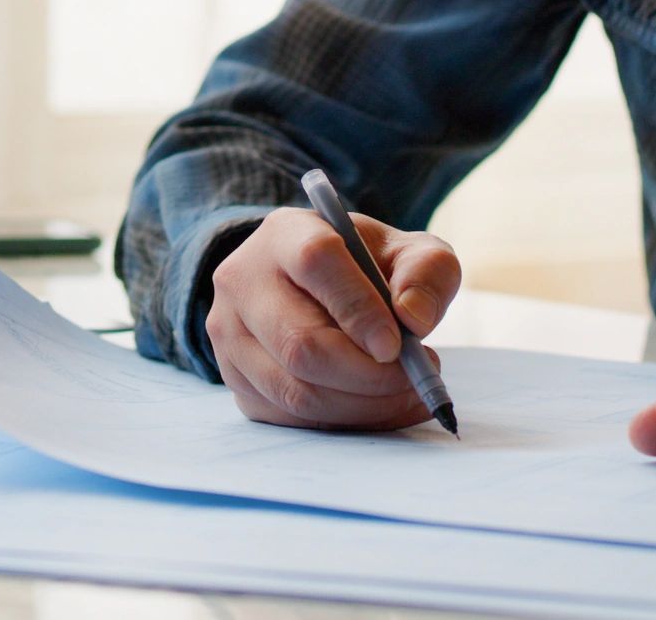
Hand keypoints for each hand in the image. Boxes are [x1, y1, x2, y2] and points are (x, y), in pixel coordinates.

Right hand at [206, 206, 460, 429]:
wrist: (306, 284)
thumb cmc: (363, 266)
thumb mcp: (405, 251)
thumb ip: (425, 272)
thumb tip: (415, 319)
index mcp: (285, 234)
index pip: (316, 263)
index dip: (359, 309)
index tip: (397, 345)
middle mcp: (243, 281)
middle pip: (300, 343)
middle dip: (368, 375)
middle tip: (414, 378)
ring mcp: (229, 334)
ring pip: (294, 390)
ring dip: (362, 405)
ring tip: (406, 392)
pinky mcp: (233, 379)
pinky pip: (289, 418)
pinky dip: (343, 422)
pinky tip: (378, 406)